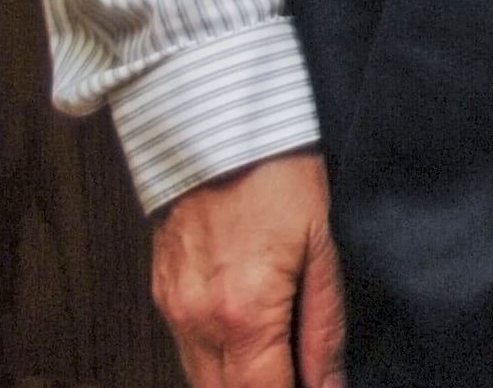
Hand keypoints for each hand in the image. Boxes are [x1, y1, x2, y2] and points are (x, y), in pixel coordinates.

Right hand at [150, 150, 341, 387]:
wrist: (218, 130)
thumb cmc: (276, 176)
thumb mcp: (322, 247)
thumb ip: (324, 324)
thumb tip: (331, 382)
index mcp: (245, 313)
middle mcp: (198, 320)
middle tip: (296, 376)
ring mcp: (173, 309)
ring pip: (201, 378)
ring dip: (238, 381)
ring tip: (278, 362)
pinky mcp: (161, 294)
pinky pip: (186, 349)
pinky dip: (216, 358)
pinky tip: (247, 341)